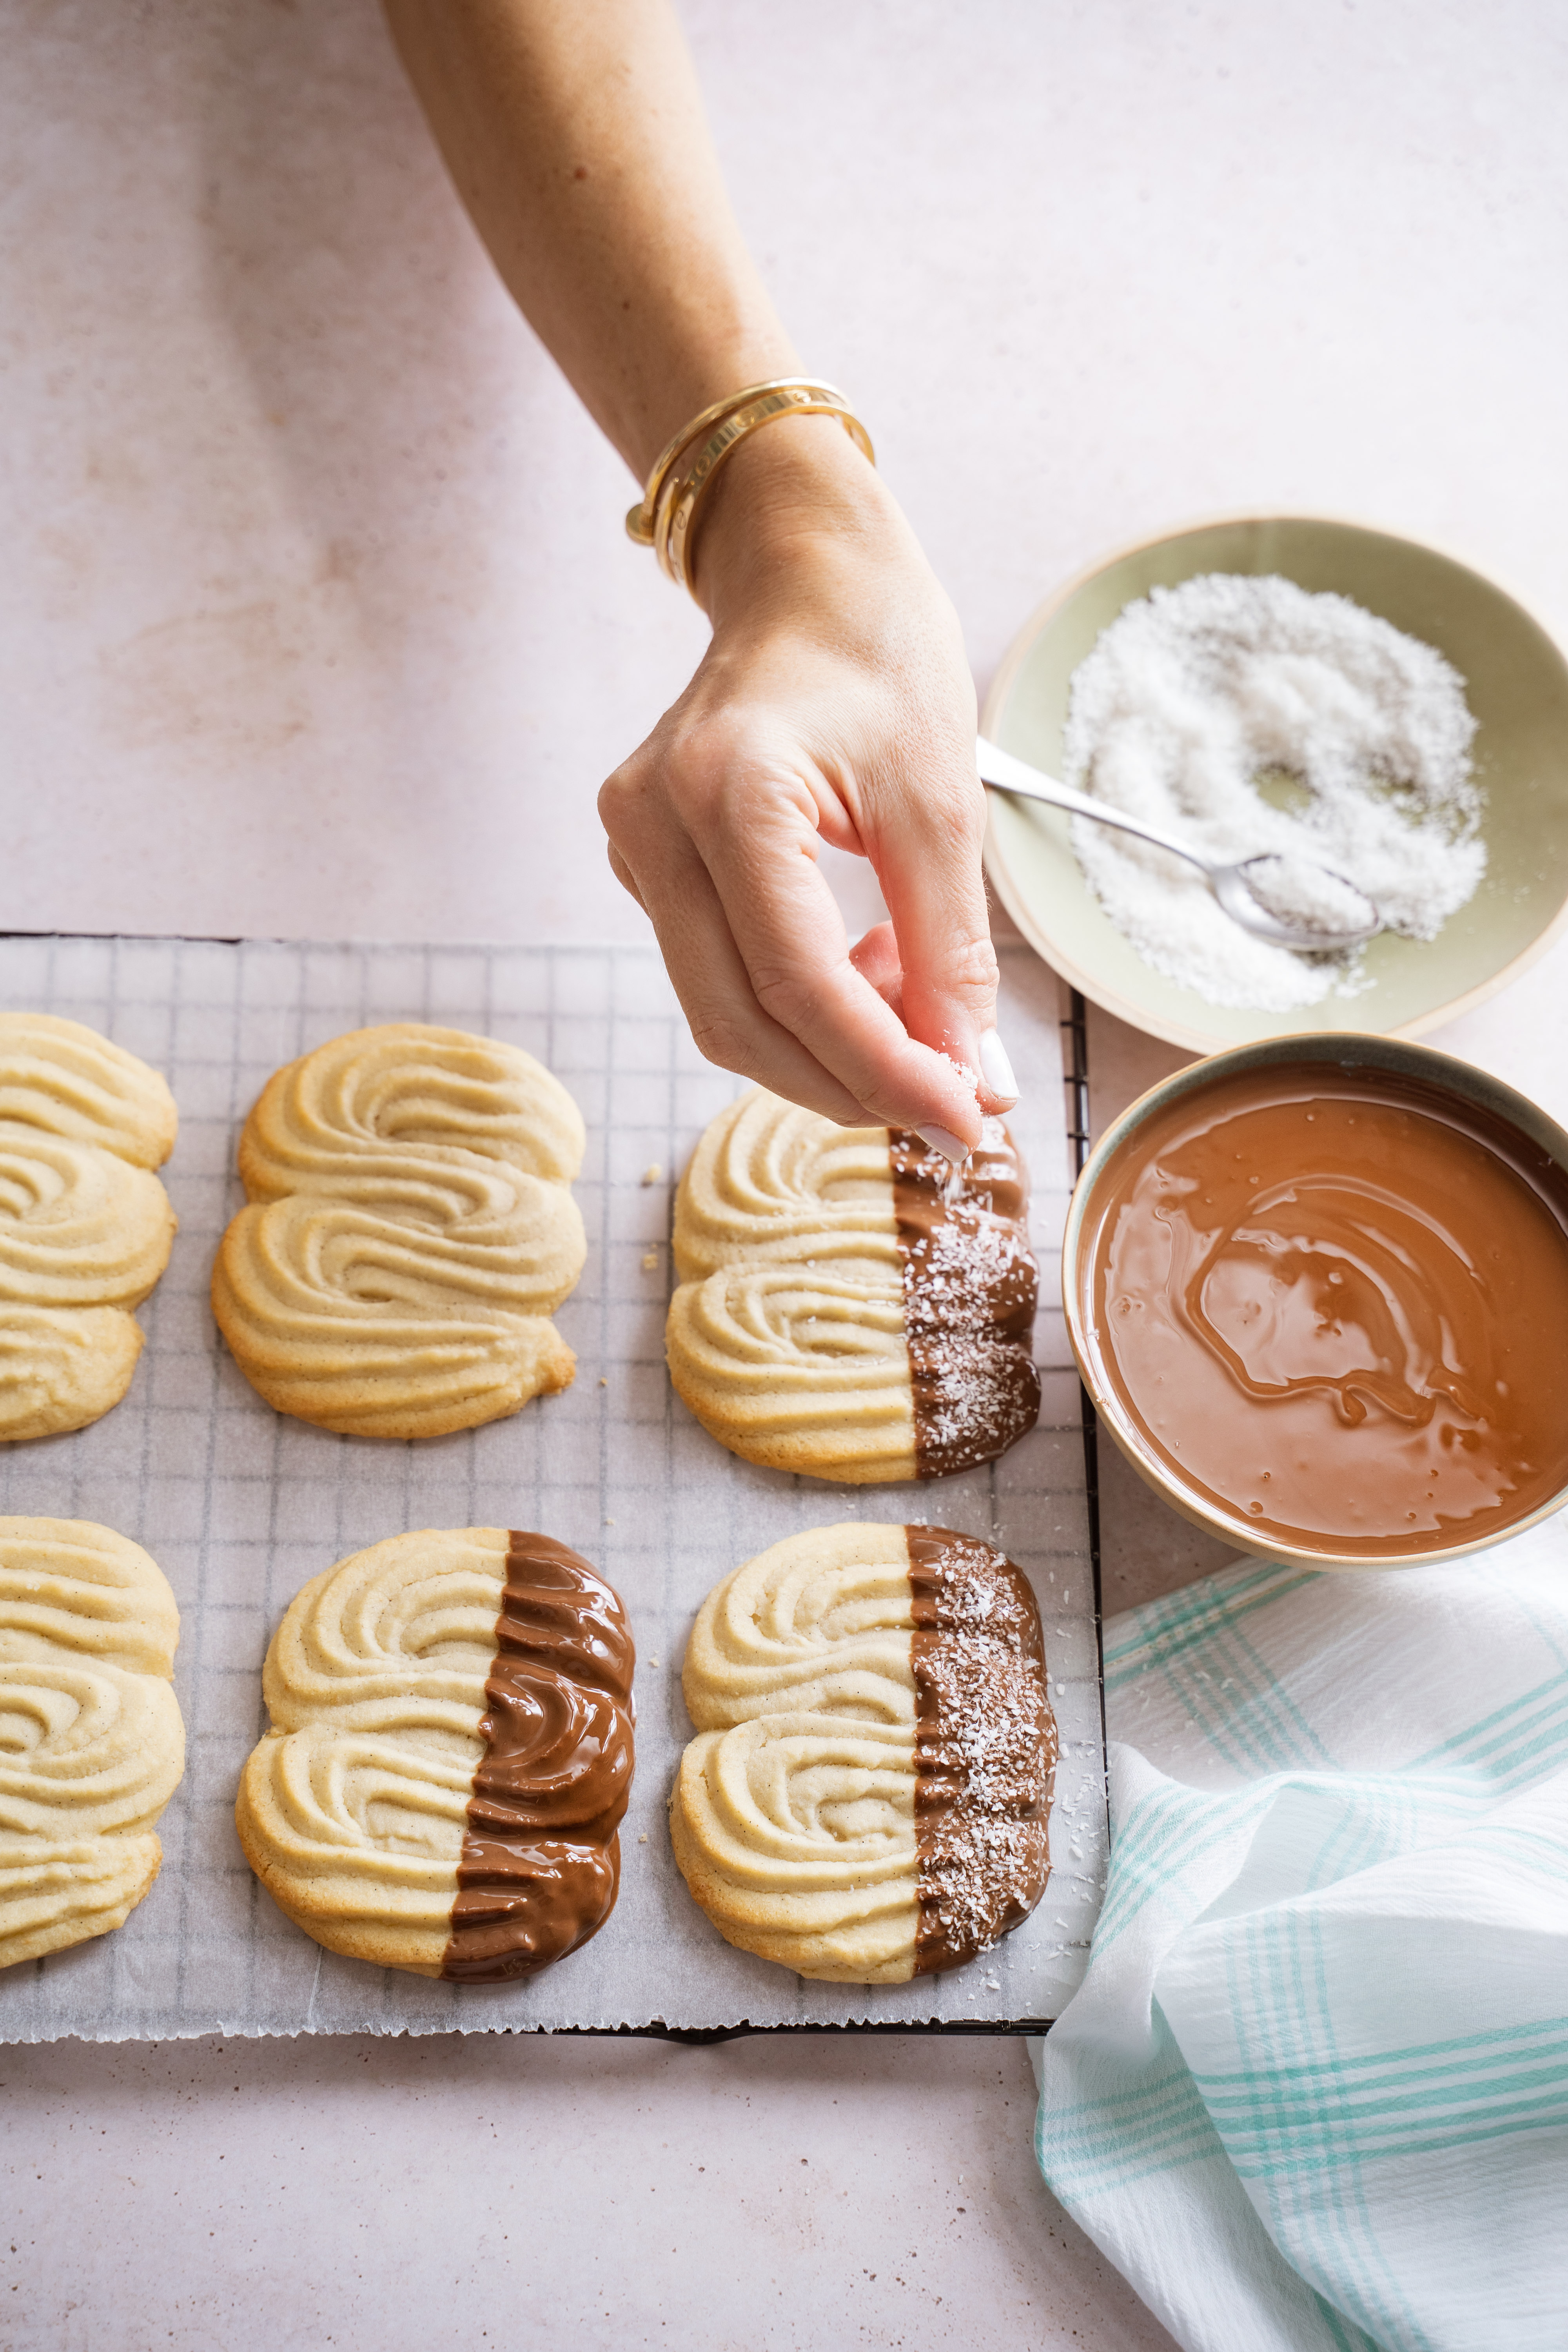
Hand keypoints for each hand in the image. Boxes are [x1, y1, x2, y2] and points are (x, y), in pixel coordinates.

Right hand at [597, 416, 1018, 1152]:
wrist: (804, 573)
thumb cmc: (876, 655)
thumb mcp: (942, 804)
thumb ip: (951, 949)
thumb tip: (969, 1075)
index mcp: (724, 792)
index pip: (798, 984)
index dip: (886, 1070)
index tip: (967, 1117)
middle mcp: (654, 824)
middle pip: (744, 1022)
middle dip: (853, 1080)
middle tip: (953, 1094)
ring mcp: (637, 847)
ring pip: (726, 1012)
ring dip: (829, 1045)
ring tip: (917, 996)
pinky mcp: (647, 865)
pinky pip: (719, 974)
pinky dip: (802, 1003)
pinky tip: (865, 958)